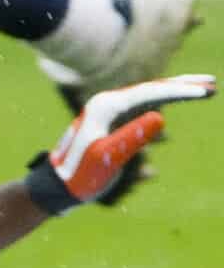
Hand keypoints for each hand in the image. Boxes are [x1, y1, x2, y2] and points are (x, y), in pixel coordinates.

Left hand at [30, 73, 213, 211]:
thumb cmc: (81, 173)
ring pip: (148, 95)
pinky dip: (163, 101)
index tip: (206, 90)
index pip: (150, 93)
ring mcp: (108, 111)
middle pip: (151, 88)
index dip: (179, 90)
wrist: (58, 184)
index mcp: (106, 106)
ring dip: (175, 91)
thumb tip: (162, 116)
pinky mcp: (111, 121)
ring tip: (201, 89)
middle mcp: (107, 103)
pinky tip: (175, 101)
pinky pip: (142, 106)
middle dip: (182, 85)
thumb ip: (133, 136)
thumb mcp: (108, 157)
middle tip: (212, 83)